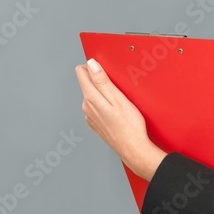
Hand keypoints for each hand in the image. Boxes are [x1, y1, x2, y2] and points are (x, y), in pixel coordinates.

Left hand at [75, 58, 166, 180]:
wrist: (133, 149)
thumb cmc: (130, 125)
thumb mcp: (118, 98)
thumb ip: (102, 80)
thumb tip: (91, 64)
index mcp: (91, 98)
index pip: (81, 72)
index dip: (92, 66)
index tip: (104, 69)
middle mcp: (86, 107)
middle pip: (86, 83)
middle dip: (99, 80)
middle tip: (117, 87)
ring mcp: (89, 117)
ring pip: (92, 96)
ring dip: (102, 94)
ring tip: (119, 101)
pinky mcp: (95, 124)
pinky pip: (96, 108)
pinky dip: (104, 105)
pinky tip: (116, 112)